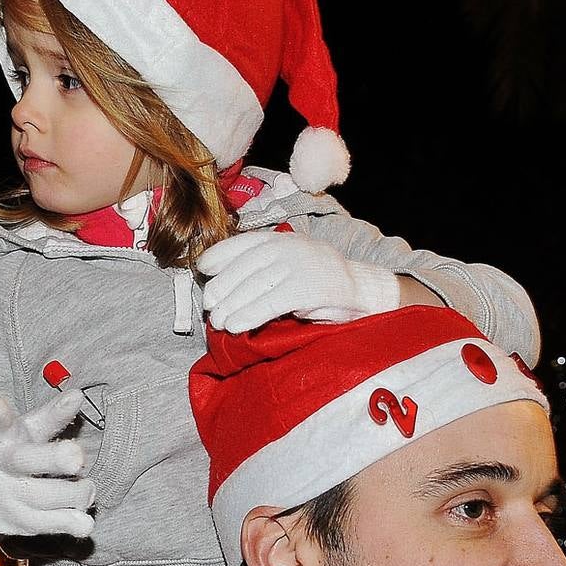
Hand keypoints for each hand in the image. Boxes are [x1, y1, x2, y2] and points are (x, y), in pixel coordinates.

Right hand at [0, 388, 95, 537]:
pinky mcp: (20, 525)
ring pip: (50, 497)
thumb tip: (77, 395)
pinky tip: (83, 517)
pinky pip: (57, 525)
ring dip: (79, 492)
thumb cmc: (18, 451)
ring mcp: (8, 500)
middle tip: (76, 456)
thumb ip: (53, 416)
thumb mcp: (29, 430)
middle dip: (53, 458)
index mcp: (2, 440)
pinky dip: (77, 521)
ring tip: (86, 486)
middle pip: (26, 462)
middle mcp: (0, 469)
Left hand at [197, 230, 400, 332]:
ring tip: (219, 322)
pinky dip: (249, 315)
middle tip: (209, 306)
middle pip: (243, 267)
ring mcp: (298, 266)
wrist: (362, 290)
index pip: (242, 243)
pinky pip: (270, 303)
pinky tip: (236, 326)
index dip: (219, 256)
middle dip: (222, 288)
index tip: (203, 270)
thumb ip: (264, 266)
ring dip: (231, 306)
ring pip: (253, 286)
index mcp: (281, 239)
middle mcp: (287, 248)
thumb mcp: (290, 262)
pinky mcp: (307, 289)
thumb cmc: (320, 280)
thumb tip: (223, 283)